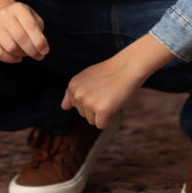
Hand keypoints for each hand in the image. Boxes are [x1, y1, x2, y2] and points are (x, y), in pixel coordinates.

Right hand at [0, 0, 48, 63]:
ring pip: (10, 47)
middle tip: (39, 57)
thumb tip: (42, 48)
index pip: (30, 26)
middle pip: (20, 37)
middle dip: (32, 51)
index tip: (45, 51)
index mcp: (19, 8)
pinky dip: (10, 59)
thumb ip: (39, 31)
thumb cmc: (21, 18)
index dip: (39, 41)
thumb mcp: (32, 17)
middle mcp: (4, 15)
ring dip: (22, 55)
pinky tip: (17, 58)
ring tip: (27, 54)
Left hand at [61, 33, 176, 128]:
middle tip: (106, 91)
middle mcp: (78, 94)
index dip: (91, 98)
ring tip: (110, 95)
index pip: (76, 105)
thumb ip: (73, 92)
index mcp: (72, 85)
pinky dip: (109, 117)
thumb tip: (63, 107)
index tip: (98, 87)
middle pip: (83, 115)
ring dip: (102, 112)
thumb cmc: (110, 73)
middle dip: (96, 106)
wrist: (128, 67)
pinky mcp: (101, 110)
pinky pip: (101, 125)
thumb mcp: (87, 78)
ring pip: (92, 121)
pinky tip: (114, 103)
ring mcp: (89, 102)